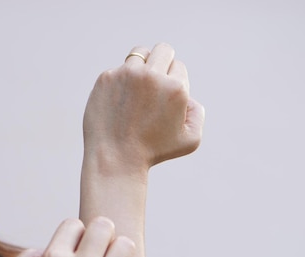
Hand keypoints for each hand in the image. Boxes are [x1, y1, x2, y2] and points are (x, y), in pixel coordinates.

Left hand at [83, 43, 204, 172]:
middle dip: (162, 63)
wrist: (115, 159)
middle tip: (155, 82)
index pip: (178, 67)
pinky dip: (120, 83)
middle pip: (163, 50)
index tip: (164, 98)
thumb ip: (197, 113)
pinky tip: (119, 103)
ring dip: (142, 67)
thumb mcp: (190, 140)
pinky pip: (118, 71)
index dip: (174, 81)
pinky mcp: (106, 78)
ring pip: (140, 53)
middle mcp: (152, 76)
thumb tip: (187, 95)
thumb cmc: (154, 153)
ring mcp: (127, 74)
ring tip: (137, 89)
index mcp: (175, 87)